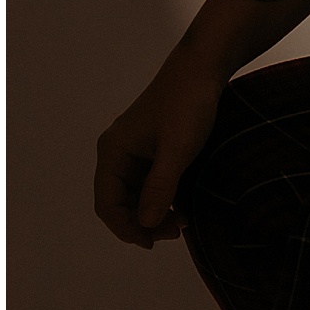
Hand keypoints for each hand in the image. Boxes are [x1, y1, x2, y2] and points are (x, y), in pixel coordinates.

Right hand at [94, 52, 225, 248]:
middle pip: (119, 202)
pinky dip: (161, 197)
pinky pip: (148, 181)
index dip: (126, 228)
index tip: (152, 242)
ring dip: (153, 212)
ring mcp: (134, 149)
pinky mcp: (151, 146)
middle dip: (143, 222)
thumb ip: (160, 188)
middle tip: (175, 232)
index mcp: (112, 152)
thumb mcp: (176, 150)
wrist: (203, 67)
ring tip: (181, 222)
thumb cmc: (187, 105)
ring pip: (135, 194)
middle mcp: (117, 152)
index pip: (107, 204)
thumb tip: (144, 223)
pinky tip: (181, 205)